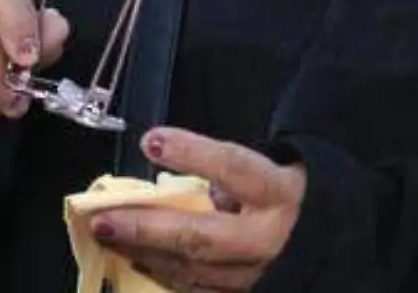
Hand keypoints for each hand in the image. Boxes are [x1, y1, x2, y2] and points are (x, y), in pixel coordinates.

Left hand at [92, 128, 305, 291]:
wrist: (314, 236)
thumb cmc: (275, 193)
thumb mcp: (257, 169)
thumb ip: (217, 170)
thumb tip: (161, 177)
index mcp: (277, 192)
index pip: (232, 168)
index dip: (191, 153)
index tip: (150, 141)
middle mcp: (267, 238)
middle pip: (201, 235)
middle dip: (147, 227)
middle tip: (103, 218)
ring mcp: (253, 274)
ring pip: (191, 268)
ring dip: (142, 251)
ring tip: (107, 235)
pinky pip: (193, 288)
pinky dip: (159, 272)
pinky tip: (133, 258)